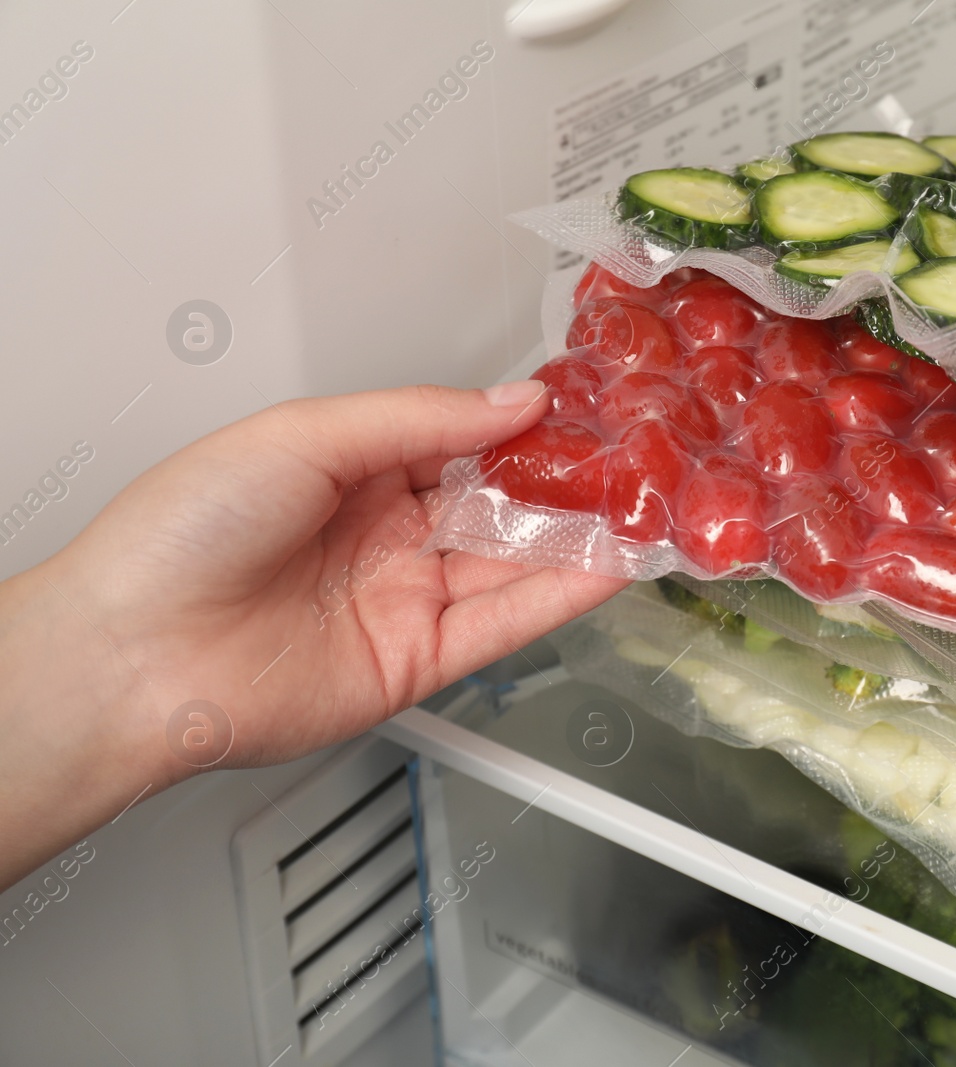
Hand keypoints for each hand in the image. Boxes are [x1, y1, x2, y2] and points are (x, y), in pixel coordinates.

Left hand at [0, 380, 625, 886]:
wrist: (134, 654)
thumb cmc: (183, 534)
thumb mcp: (306, 436)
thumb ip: (420, 419)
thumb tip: (512, 401)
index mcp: (353, 469)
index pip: (464, 439)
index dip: (524, 423)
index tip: (586, 402)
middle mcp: (386, 533)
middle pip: (501, 501)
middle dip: (568, 479)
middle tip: (637, 455)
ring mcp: (407, 597)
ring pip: (516, 561)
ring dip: (582, 536)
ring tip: (648, 506)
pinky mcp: (420, 660)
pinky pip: (506, 622)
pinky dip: (563, 595)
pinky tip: (610, 564)